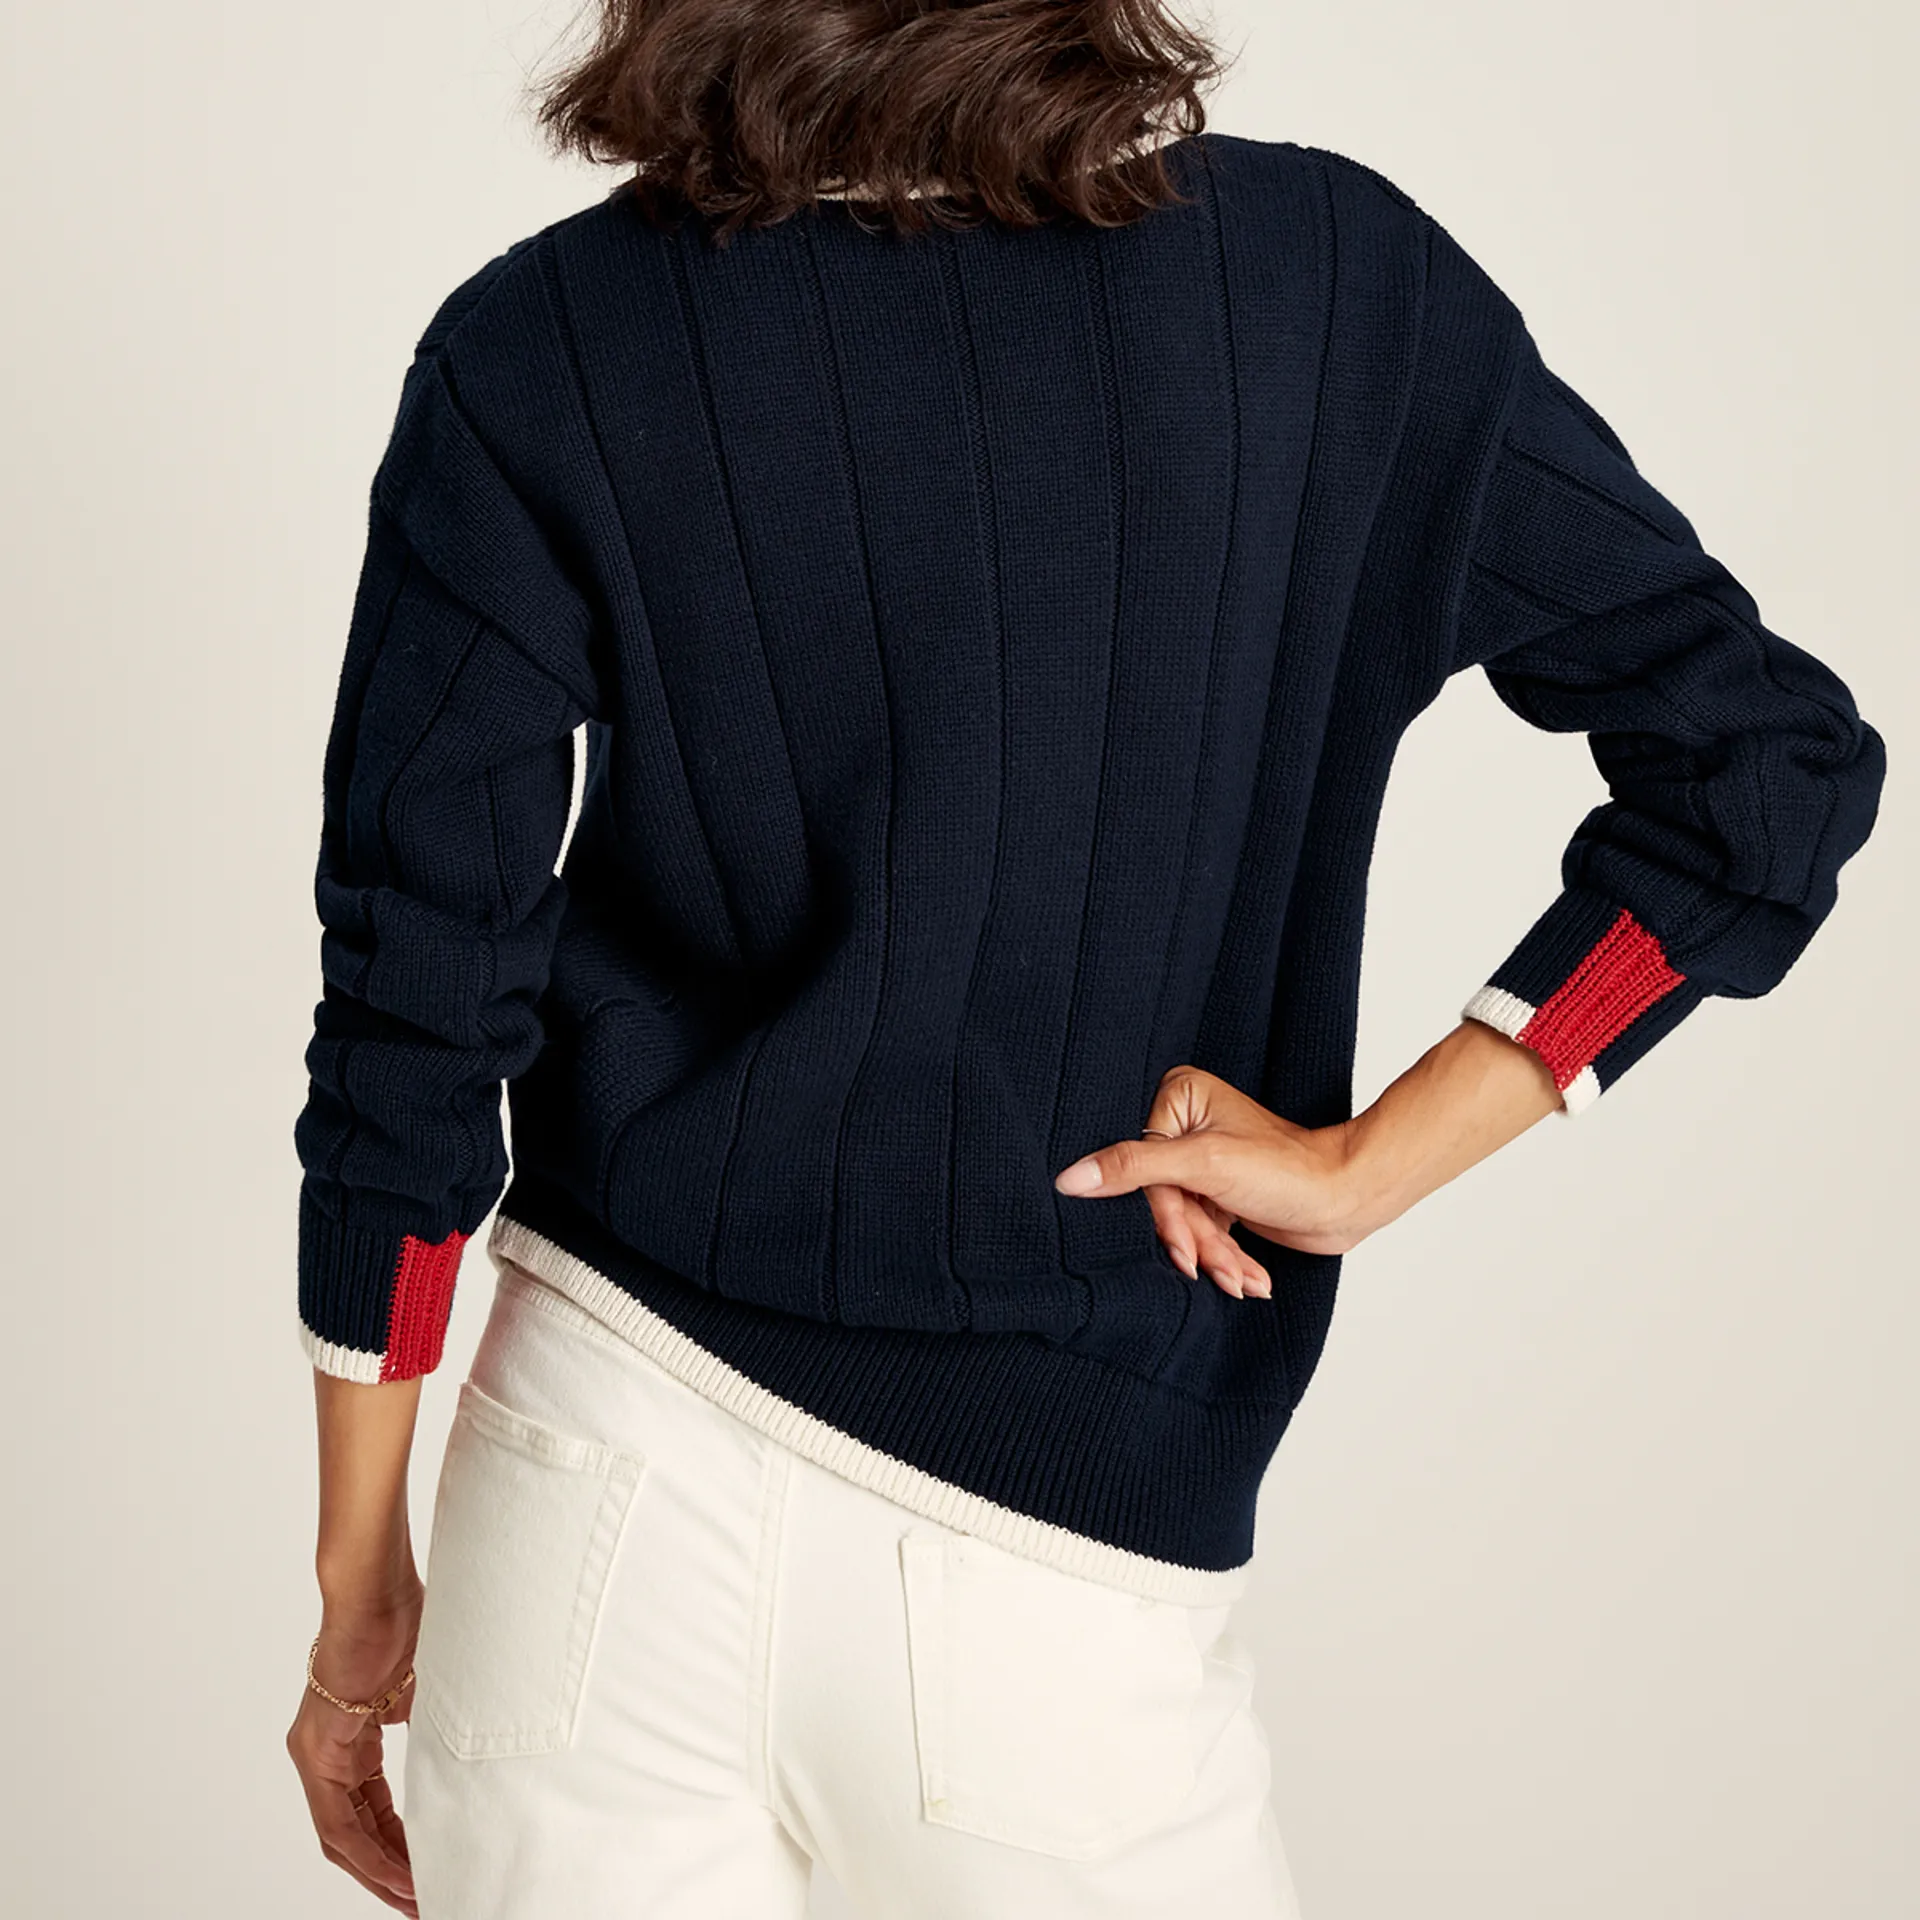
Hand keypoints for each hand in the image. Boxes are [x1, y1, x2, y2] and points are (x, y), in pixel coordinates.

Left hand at [286, 1585, 423, 1913]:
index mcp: (348, 1740)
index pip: (369, 1814)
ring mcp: (315, 1752)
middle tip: (420, 1902)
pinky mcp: (315, 1749)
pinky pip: (338, 1820)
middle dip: (388, 1873)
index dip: (396, 1850)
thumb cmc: (406, 1621)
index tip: (424, 1875)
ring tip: (414, 1898)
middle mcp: (322, 1752)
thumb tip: (454, 1759)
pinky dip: (369, 1850)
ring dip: (379, 1871)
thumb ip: (429, 1727)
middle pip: (352, 1834)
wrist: (377, 1590)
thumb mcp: (426, 1690)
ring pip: (342, 1835)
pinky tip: (397, 1871)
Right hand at [1053, 1064, 1374, 1298]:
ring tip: (1244, 1279)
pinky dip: (1225, 1257)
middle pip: (1165, 1198)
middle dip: (1197, 1240)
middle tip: (1222, 1269)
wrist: (1350, 1198)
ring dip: (1215, 1256)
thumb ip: (1133, 1169)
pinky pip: (1205, 1230)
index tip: (1187, 1246)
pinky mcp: (1222, 1191)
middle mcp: (1189, 1123)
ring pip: (1185, 1221)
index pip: (1145, 1169)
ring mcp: (1206, 1159)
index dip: (1168, 1215)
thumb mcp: (1204, 1166)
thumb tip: (1069, 1178)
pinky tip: (1249, 1276)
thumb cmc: (1289, 1170)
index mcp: (1180, 1097)